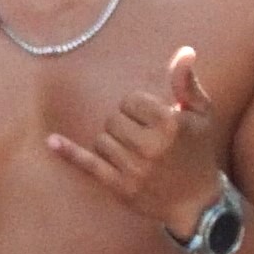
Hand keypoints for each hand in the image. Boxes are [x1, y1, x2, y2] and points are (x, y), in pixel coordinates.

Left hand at [39, 45, 228, 239]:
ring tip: (135, 152)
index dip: (138, 107)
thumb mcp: (201, 114)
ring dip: (113, 142)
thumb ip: (187, 83)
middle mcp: (150, 146)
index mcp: (169, 124)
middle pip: (113, 120)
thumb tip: (185, 51)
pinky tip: (52, 141)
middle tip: (143, 137)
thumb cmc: (198, 151)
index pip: (130, 100)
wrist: (196, 202)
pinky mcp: (119, 187)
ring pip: (101, 140)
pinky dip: (69, 152)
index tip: (151, 118)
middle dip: (125, 124)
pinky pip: (88, 164)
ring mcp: (133, 168)